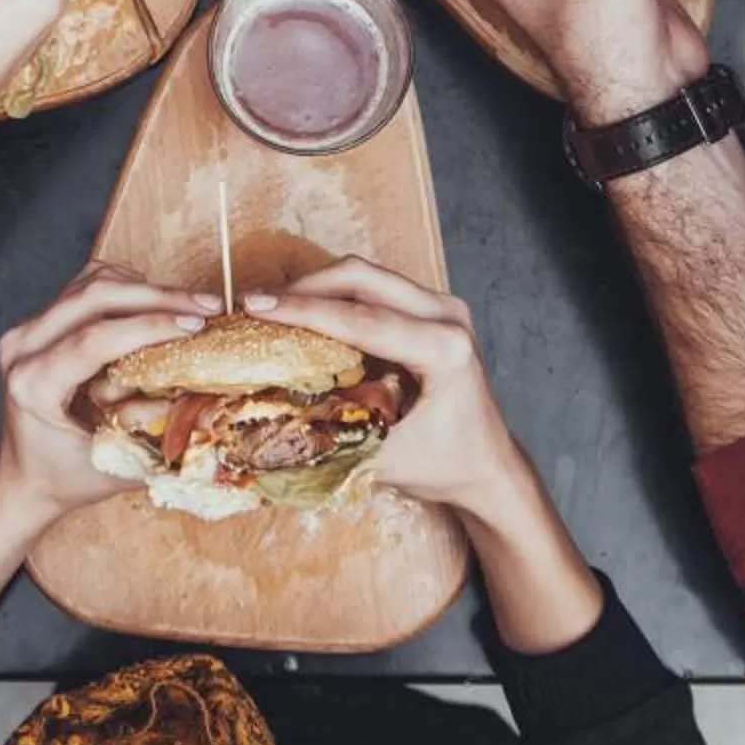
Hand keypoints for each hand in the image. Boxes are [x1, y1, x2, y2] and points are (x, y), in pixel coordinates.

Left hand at [0, 266, 224, 520]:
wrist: (23, 475)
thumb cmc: (65, 477)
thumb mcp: (114, 464)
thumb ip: (156, 432)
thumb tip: (203, 396)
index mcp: (32, 385)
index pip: (95, 338)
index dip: (150, 325)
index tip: (197, 325)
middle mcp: (22, 349)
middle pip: (94, 296)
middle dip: (159, 297)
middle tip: (208, 306)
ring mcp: (27, 330)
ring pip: (92, 281)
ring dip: (146, 288)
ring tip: (189, 305)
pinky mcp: (39, 321)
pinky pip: (87, 286)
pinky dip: (127, 288)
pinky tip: (157, 307)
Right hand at [247, 259, 529, 519]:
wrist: (488, 468)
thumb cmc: (446, 466)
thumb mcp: (384, 455)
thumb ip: (331, 432)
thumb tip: (268, 413)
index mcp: (445, 349)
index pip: (362, 320)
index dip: (304, 310)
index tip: (256, 306)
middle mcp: (448, 318)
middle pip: (363, 278)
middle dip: (304, 286)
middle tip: (257, 302)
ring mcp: (443, 308)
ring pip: (367, 277)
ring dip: (317, 287)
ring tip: (273, 306)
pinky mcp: (432, 310)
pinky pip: (376, 290)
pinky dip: (337, 296)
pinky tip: (305, 313)